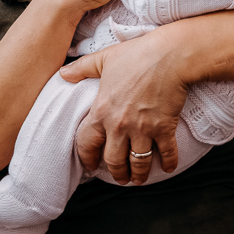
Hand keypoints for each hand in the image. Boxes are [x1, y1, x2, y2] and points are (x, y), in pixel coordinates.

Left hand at [60, 28, 187, 184]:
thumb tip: (63, 73)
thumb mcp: (104, 58)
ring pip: (138, 162)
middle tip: (120, 177)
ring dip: (138, 174)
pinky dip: (168, 163)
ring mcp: (143, 129)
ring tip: (139, 178)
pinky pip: (166, 152)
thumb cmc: (137, 55)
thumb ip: (82, 68)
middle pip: (113, 160)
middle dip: (117, 173)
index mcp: (102, 110)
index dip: (87, 158)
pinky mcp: (164, 128)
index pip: (87, 144)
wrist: (170, 56)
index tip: (91, 166)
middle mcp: (119, 125)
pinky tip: (168, 167)